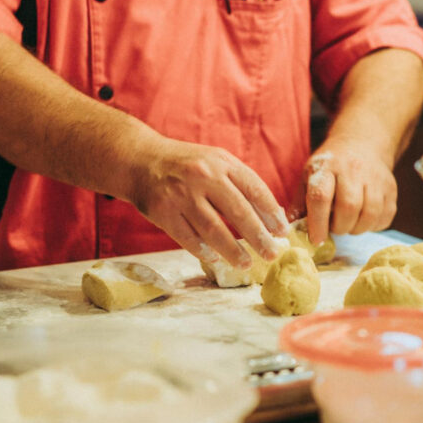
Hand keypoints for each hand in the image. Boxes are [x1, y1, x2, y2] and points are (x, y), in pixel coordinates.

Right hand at [129, 139, 288, 266]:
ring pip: (213, 230)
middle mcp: (203, 176)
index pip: (254, 188)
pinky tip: (216, 259)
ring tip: (247, 263)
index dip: (271, 212)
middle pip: (238, 212)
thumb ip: (240, 183)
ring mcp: (181, 195)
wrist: (140, 159)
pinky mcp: (162, 212)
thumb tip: (270, 217)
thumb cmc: (186, 164)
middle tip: (272, 254)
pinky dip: (203, 251)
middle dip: (258, 237)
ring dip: (233, 250)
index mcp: (221, 162)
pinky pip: (188, 238)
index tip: (283, 232)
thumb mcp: (215, 161)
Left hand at [301, 140, 397, 245]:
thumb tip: (289, 230)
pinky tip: (362, 218)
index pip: (321, 197)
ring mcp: (376, 178)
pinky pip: (385, 217)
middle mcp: (354, 170)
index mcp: (328, 167)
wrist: (361, 143)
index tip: (316, 240)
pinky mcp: (391, 188)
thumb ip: (300, 203)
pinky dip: (372, 226)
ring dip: (356, 228)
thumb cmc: (330, 166)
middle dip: (339, 227)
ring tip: (348, 223)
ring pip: (370, 214)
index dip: (318, 223)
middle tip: (334, 227)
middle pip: (349, 207)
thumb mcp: (308, 176)